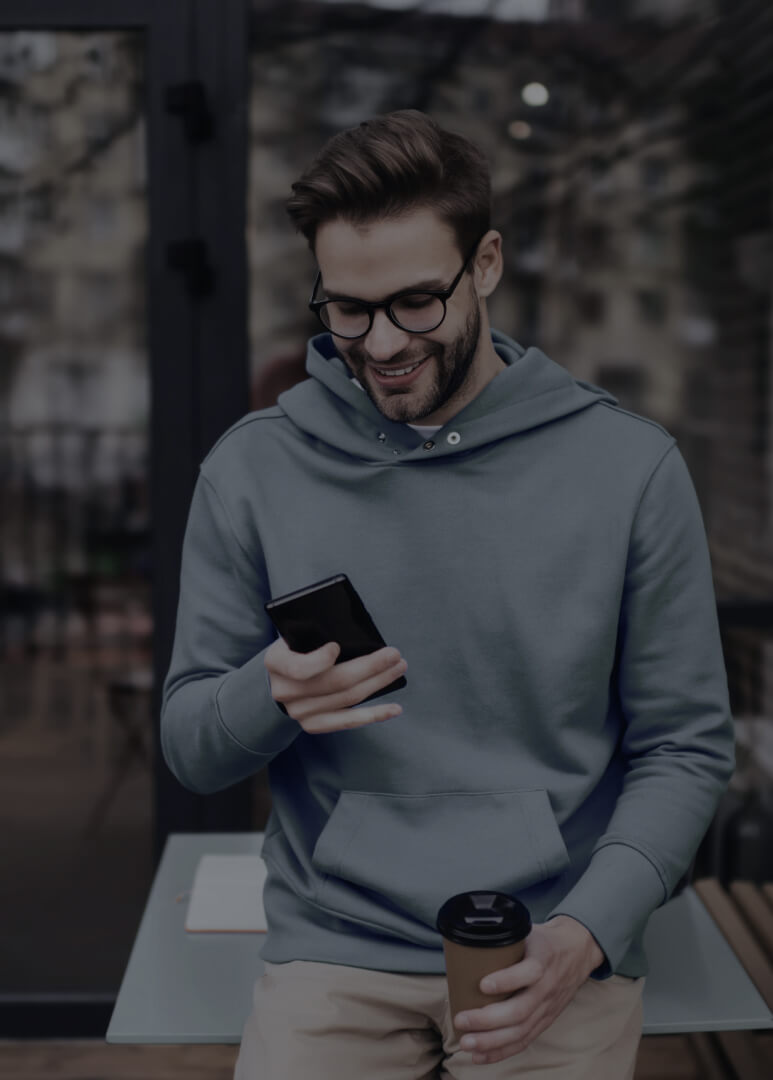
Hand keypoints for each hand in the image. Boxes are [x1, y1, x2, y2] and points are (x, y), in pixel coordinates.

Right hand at [264, 637, 406, 733]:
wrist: (275, 680)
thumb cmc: (293, 649)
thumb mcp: (293, 635)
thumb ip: (313, 633)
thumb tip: (351, 632)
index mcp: (275, 663)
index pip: (298, 667)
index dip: (319, 660)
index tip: (337, 646)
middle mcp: (285, 691)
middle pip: (334, 682)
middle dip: (369, 667)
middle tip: (394, 654)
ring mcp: (299, 712)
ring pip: (346, 699)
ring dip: (377, 684)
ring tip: (398, 668)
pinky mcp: (313, 725)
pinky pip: (347, 722)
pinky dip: (373, 715)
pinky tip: (394, 709)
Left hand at [453, 916, 604, 1065]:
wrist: (578, 950)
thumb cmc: (544, 940)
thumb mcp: (528, 929)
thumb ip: (503, 936)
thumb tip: (464, 941)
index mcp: (544, 958)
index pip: (530, 972)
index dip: (506, 980)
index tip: (482, 984)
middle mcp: (547, 986)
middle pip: (521, 1010)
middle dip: (488, 1020)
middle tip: (461, 1019)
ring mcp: (547, 1006)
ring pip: (521, 1030)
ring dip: (491, 1041)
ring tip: (467, 1043)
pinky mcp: (546, 1020)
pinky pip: (525, 1040)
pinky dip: (501, 1051)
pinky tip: (480, 1056)